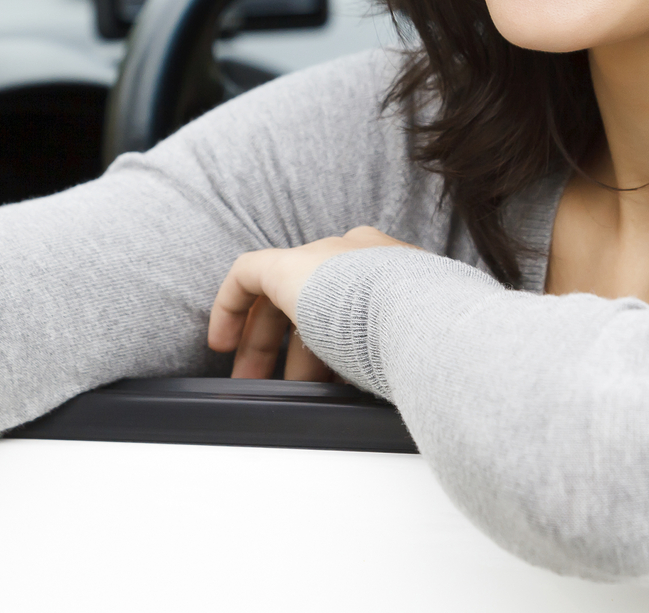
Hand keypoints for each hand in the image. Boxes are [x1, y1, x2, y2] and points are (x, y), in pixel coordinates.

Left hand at [208, 227, 412, 379]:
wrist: (419, 315)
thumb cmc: (427, 341)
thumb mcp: (415, 345)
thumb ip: (395, 354)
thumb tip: (393, 393)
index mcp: (395, 269)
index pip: (350, 300)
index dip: (328, 338)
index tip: (320, 374)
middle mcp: (359, 255)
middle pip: (312, 300)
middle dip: (293, 351)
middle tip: (279, 389)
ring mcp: (325, 257)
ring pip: (280, 297)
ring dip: (266, 347)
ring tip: (257, 387)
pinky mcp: (289, 266)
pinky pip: (247, 274)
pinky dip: (230, 306)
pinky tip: (221, 341)